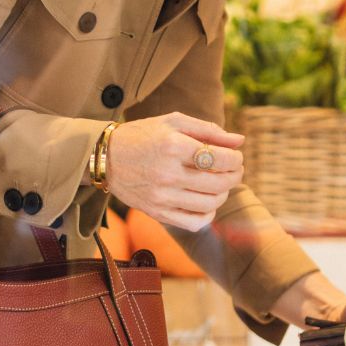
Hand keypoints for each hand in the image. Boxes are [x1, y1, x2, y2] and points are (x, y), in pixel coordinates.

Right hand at [106, 112, 244, 231]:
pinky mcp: (157, 213)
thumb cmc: (144, 135)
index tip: (235, 156)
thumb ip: (208, 130)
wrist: (106, 157)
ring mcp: (162, 196)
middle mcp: (168, 173)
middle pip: (219, 183)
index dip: (236, 159)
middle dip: (235, 175)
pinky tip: (206, 202)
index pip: (221, 158)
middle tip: (234, 169)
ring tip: (220, 183)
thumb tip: (240, 140)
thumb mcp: (173, 122)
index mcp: (173, 146)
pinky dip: (208, 214)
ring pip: (210, 204)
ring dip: (224, 194)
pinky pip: (194, 223)